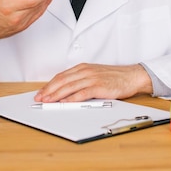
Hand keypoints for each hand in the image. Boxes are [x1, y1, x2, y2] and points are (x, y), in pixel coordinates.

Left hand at [34, 63, 153, 102]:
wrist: (131, 77)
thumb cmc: (114, 78)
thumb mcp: (94, 75)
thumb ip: (81, 81)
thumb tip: (65, 92)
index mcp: (83, 68)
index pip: (61, 76)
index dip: (49, 85)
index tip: (41, 93)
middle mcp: (85, 71)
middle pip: (62, 81)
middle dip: (49, 91)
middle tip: (39, 99)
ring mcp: (92, 78)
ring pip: (69, 87)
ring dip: (56, 95)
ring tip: (47, 102)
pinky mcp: (99, 86)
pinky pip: (82, 93)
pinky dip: (71, 98)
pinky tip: (64, 103)